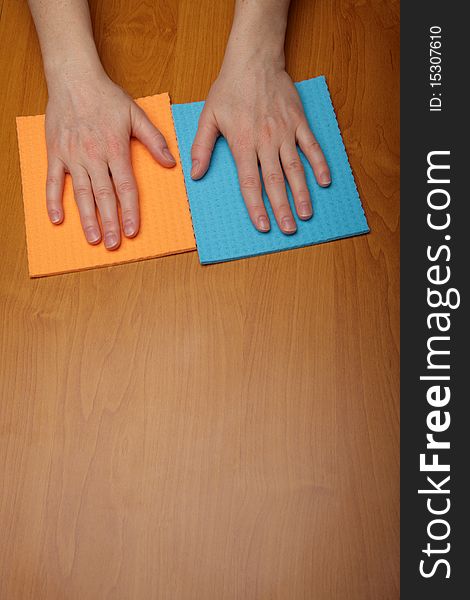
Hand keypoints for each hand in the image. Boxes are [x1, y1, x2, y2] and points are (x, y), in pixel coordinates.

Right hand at [45, 73, 175, 248]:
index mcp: (115, 149)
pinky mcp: (55, 153)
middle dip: (109, 223)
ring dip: (86, 218)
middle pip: (104, 196)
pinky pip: (53, 181)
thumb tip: (171, 163)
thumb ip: (154, 140)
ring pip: (80, 193)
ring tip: (93, 239)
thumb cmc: (106, 96)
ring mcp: (72, 156)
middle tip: (114, 244)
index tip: (133, 230)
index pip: (125, 187)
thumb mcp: (136, 114)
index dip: (130, 211)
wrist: (73, 77)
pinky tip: (57, 219)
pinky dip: (53, 201)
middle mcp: (93, 156)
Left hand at [191, 61, 330, 234]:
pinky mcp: (298, 122)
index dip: (256, 207)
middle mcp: (265, 141)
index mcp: (243, 144)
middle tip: (288, 229)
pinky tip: (324, 181)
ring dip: (302, 193)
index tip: (263, 226)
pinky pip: (311, 146)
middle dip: (282, 208)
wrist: (254, 59)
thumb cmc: (229, 89)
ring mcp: (284, 132)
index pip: (250, 183)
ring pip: (295, 168)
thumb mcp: (208, 117)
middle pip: (275, 181)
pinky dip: (320, 163)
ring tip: (306, 214)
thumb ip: (201, 148)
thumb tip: (194, 175)